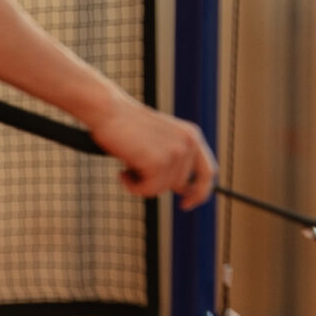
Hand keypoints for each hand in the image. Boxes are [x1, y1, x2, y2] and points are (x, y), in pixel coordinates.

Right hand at [89, 98, 216, 205]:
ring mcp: (175, 152)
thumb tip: (182, 188)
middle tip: (134, 172)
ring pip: (161, 189)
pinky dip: (132, 186)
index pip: (208, 172)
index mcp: (191, 135)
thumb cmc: (125, 127)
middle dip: (155, 184)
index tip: (186, 204)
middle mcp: (188, 143)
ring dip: (140, 185)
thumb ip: (174, 159)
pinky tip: (122, 171)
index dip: (200, 192)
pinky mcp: (159, 162)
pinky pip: (148, 190)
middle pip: (179, 186)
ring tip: (127, 167)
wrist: (108, 111)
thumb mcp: (159, 140)